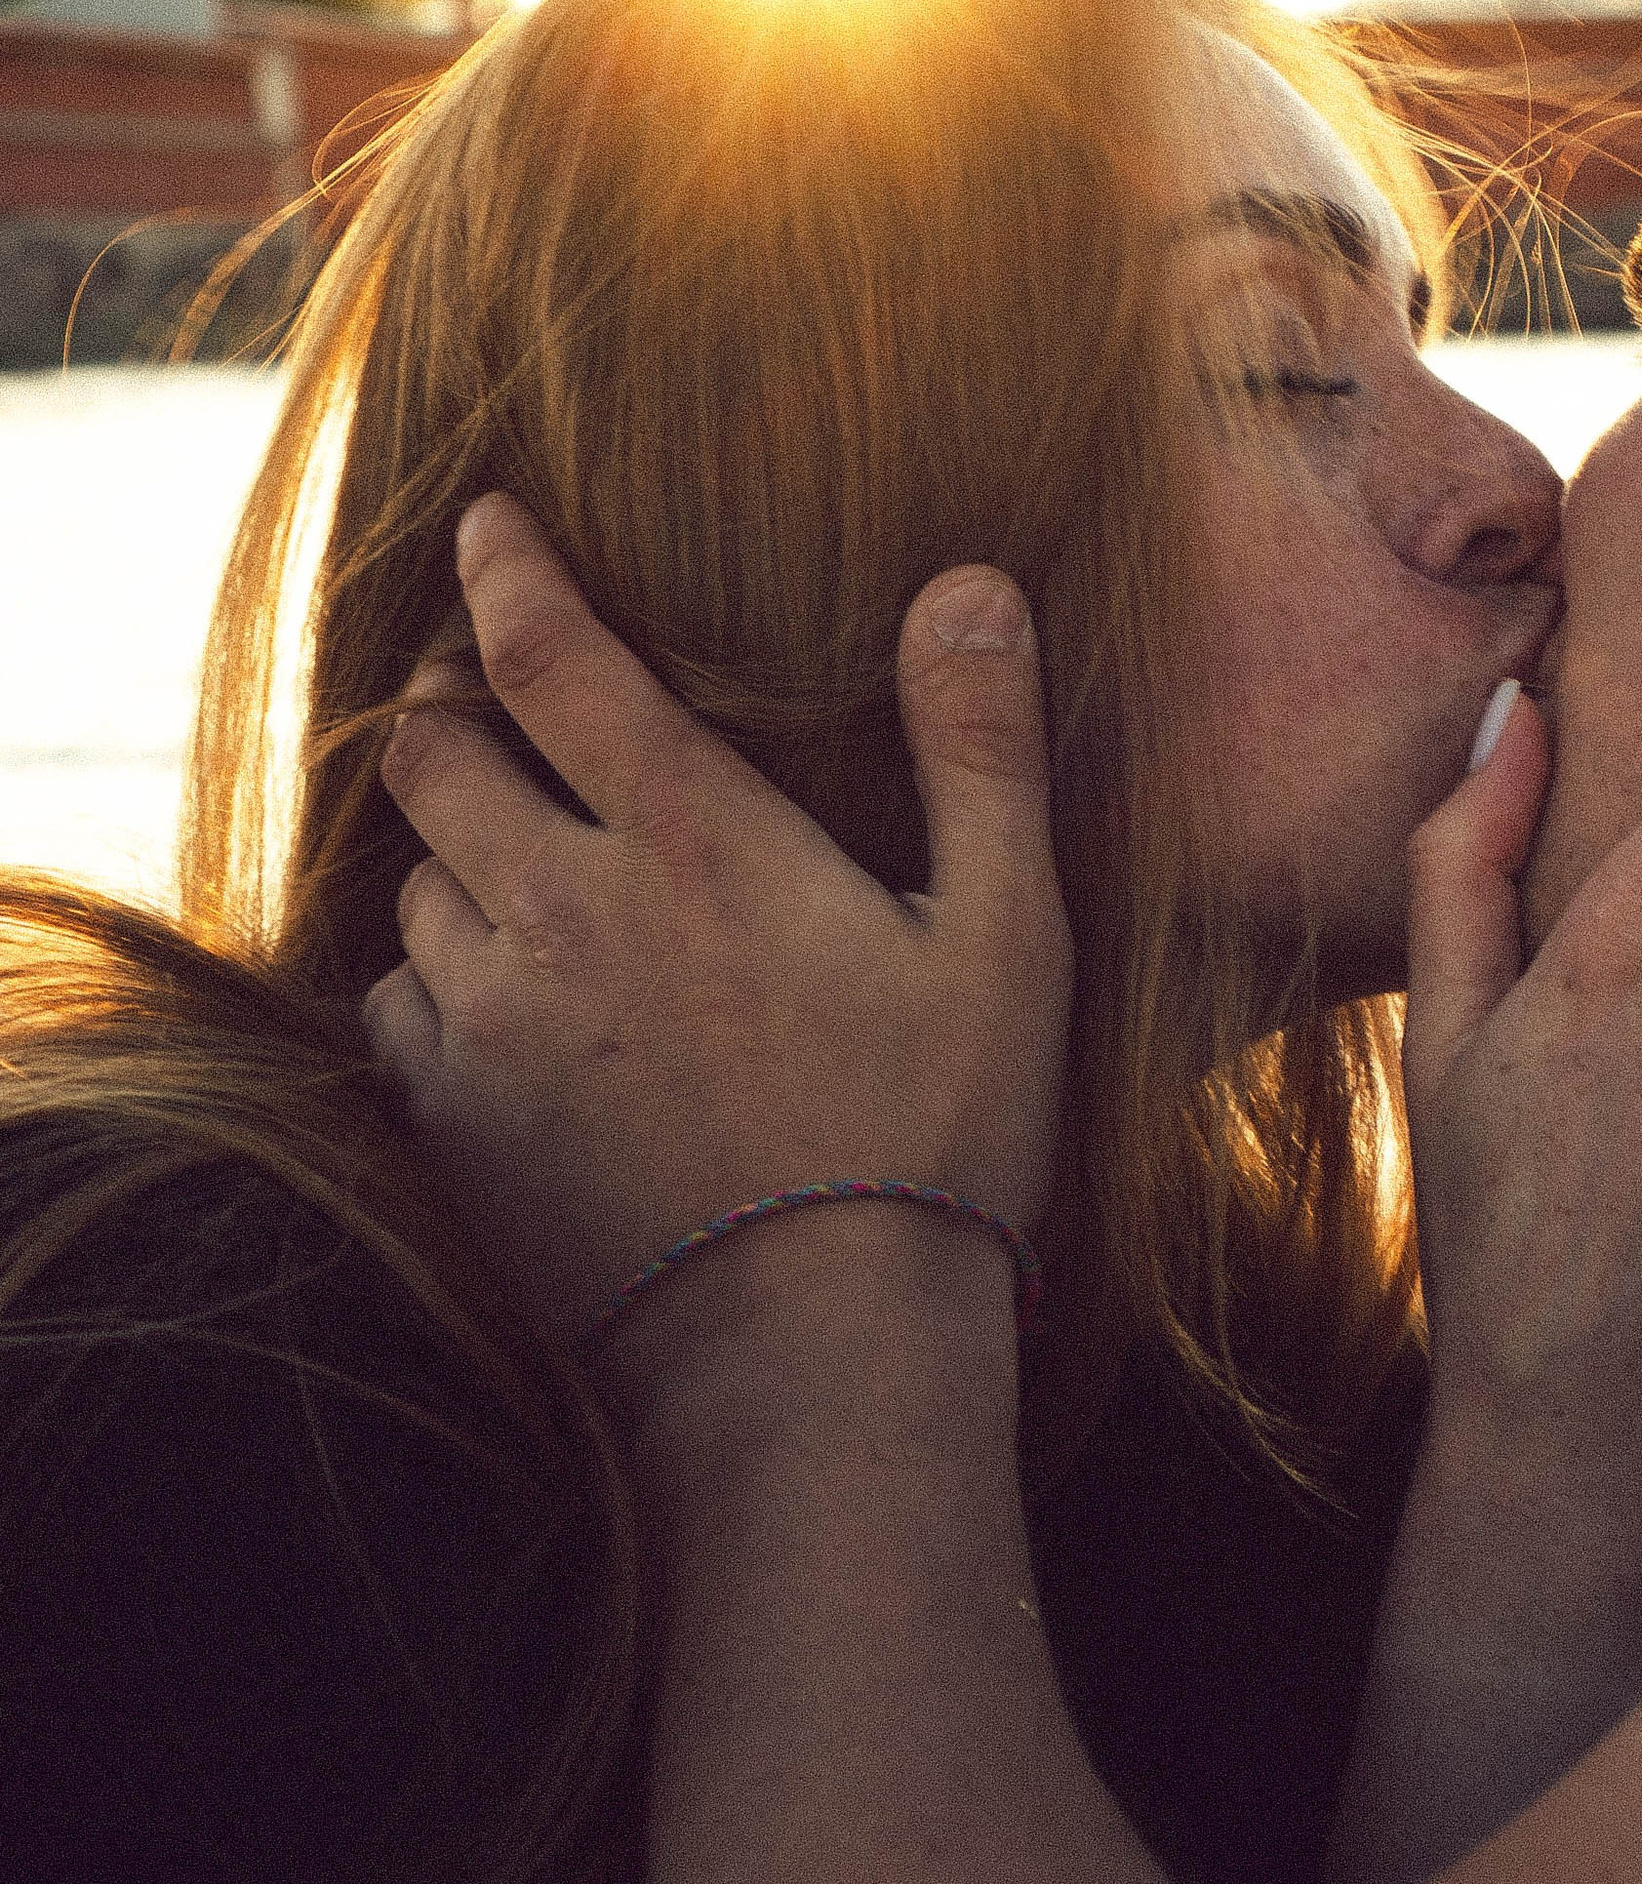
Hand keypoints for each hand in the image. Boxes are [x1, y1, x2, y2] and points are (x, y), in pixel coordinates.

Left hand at [366, 494, 1071, 1348]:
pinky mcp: (453, 1126)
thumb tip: (968, 584)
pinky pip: (394, 1005)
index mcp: (689, 839)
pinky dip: (430, 971)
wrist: (810, 1364)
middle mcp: (560, 909)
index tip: (484, 519)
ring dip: (445, 844)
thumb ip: (981, 753)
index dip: (503, 572)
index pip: (549, 657)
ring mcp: (491, 1023)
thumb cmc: (935, 1140)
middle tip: (483, 684)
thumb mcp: (1006, 938)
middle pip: (432, 755)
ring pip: (410, 879)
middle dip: (446, 701)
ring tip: (501, 843)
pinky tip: (489, 986)